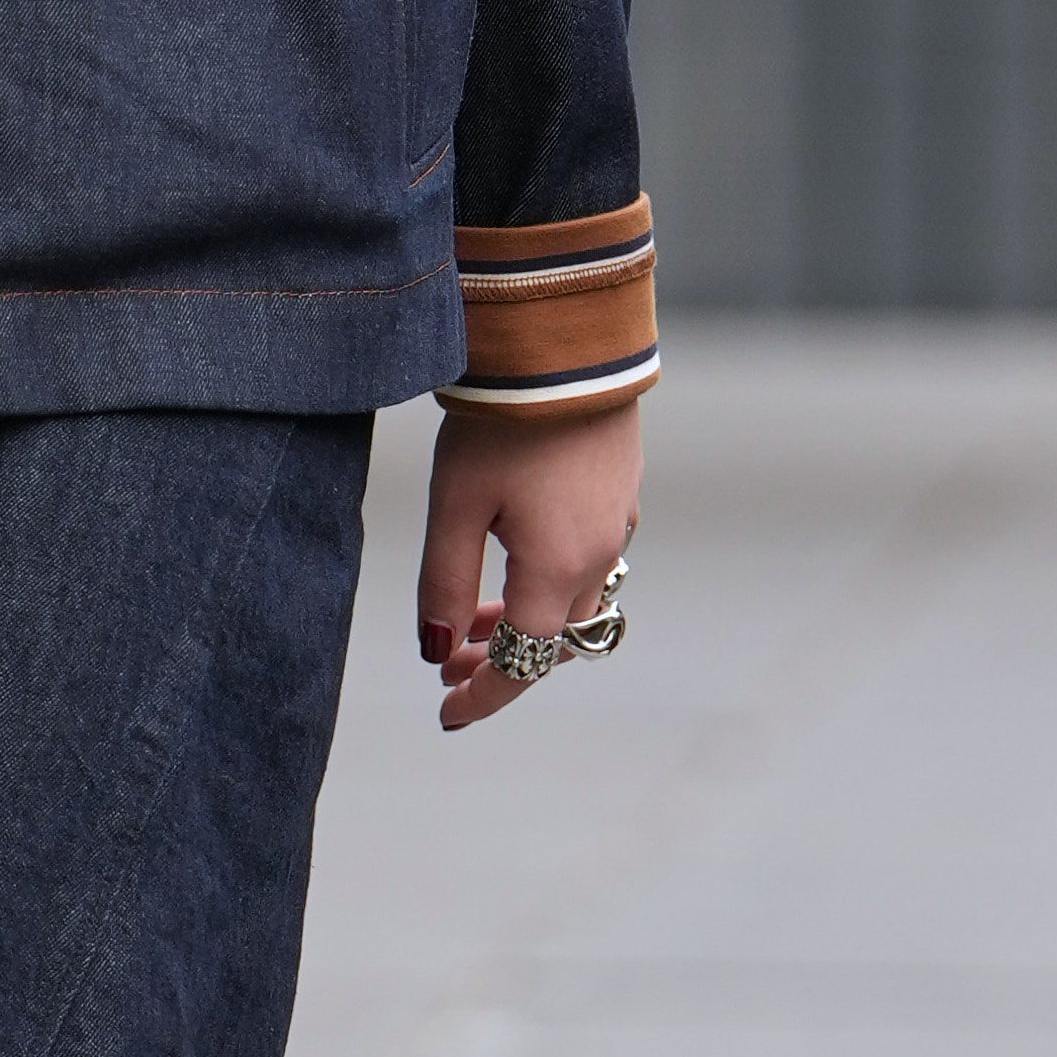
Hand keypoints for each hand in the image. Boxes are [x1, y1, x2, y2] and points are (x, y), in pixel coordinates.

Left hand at [418, 397, 640, 738]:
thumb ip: (444, 581)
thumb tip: (437, 649)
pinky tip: (508, 560)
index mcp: (561, 566)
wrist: (567, 341)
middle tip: (445, 663)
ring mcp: (618, 522)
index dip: (485, 696)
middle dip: (500, 659)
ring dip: (524, 620)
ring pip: (574, 602)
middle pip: (555, 639)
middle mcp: (601, 553)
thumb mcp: (455, 502)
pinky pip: (587, 562)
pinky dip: (547, 583)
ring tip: (468, 616)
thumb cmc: (504, 419)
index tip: (446, 716)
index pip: (523, 661)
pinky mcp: (619, 492)